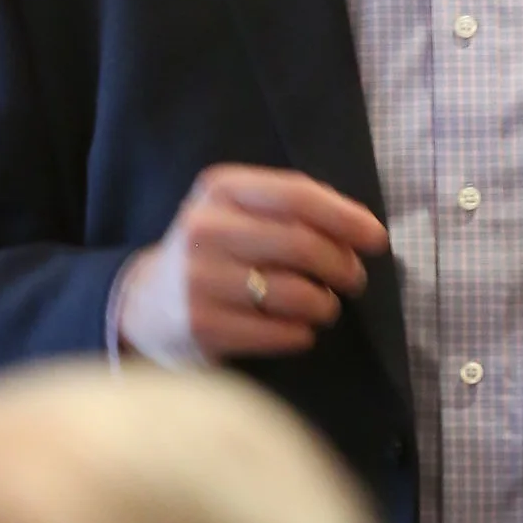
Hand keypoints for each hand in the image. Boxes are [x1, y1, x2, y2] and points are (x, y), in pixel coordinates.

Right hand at [115, 166, 388, 364]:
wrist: (145, 303)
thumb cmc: (214, 252)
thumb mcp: (238, 212)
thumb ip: (291, 207)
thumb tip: (359, 227)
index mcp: (220, 189)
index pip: (297, 196)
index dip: (346, 218)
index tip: (377, 239)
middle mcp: (205, 228)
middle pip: (301, 245)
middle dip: (342, 265)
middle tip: (353, 280)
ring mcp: (199, 279)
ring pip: (294, 293)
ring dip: (325, 304)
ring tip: (325, 306)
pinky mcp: (201, 325)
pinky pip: (278, 332)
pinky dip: (302, 333)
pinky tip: (299, 330)